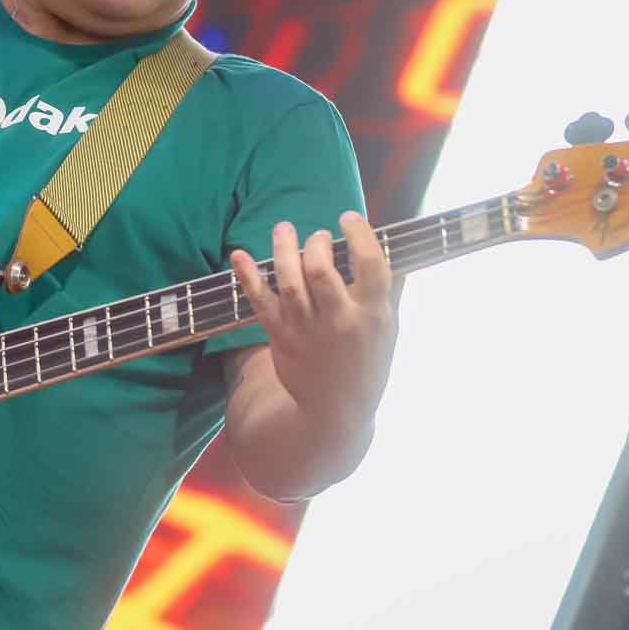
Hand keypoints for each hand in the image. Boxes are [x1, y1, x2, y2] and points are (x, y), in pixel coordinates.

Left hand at [229, 213, 396, 432]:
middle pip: (321, 269)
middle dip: (316, 242)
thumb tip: (386, 246)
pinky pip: (261, 303)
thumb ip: (388, 290)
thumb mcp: (389, 329)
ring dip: (283, 248)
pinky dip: (248, 277)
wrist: (337, 411)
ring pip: (290, 281)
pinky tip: (239, 255)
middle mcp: (340, 321)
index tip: (347, 218)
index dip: (359, 234)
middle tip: (317, 238)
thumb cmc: (367, 362)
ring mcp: (308, 330)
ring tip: (283, 229)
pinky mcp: (282, 338)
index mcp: (373, 315)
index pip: (370, 264)